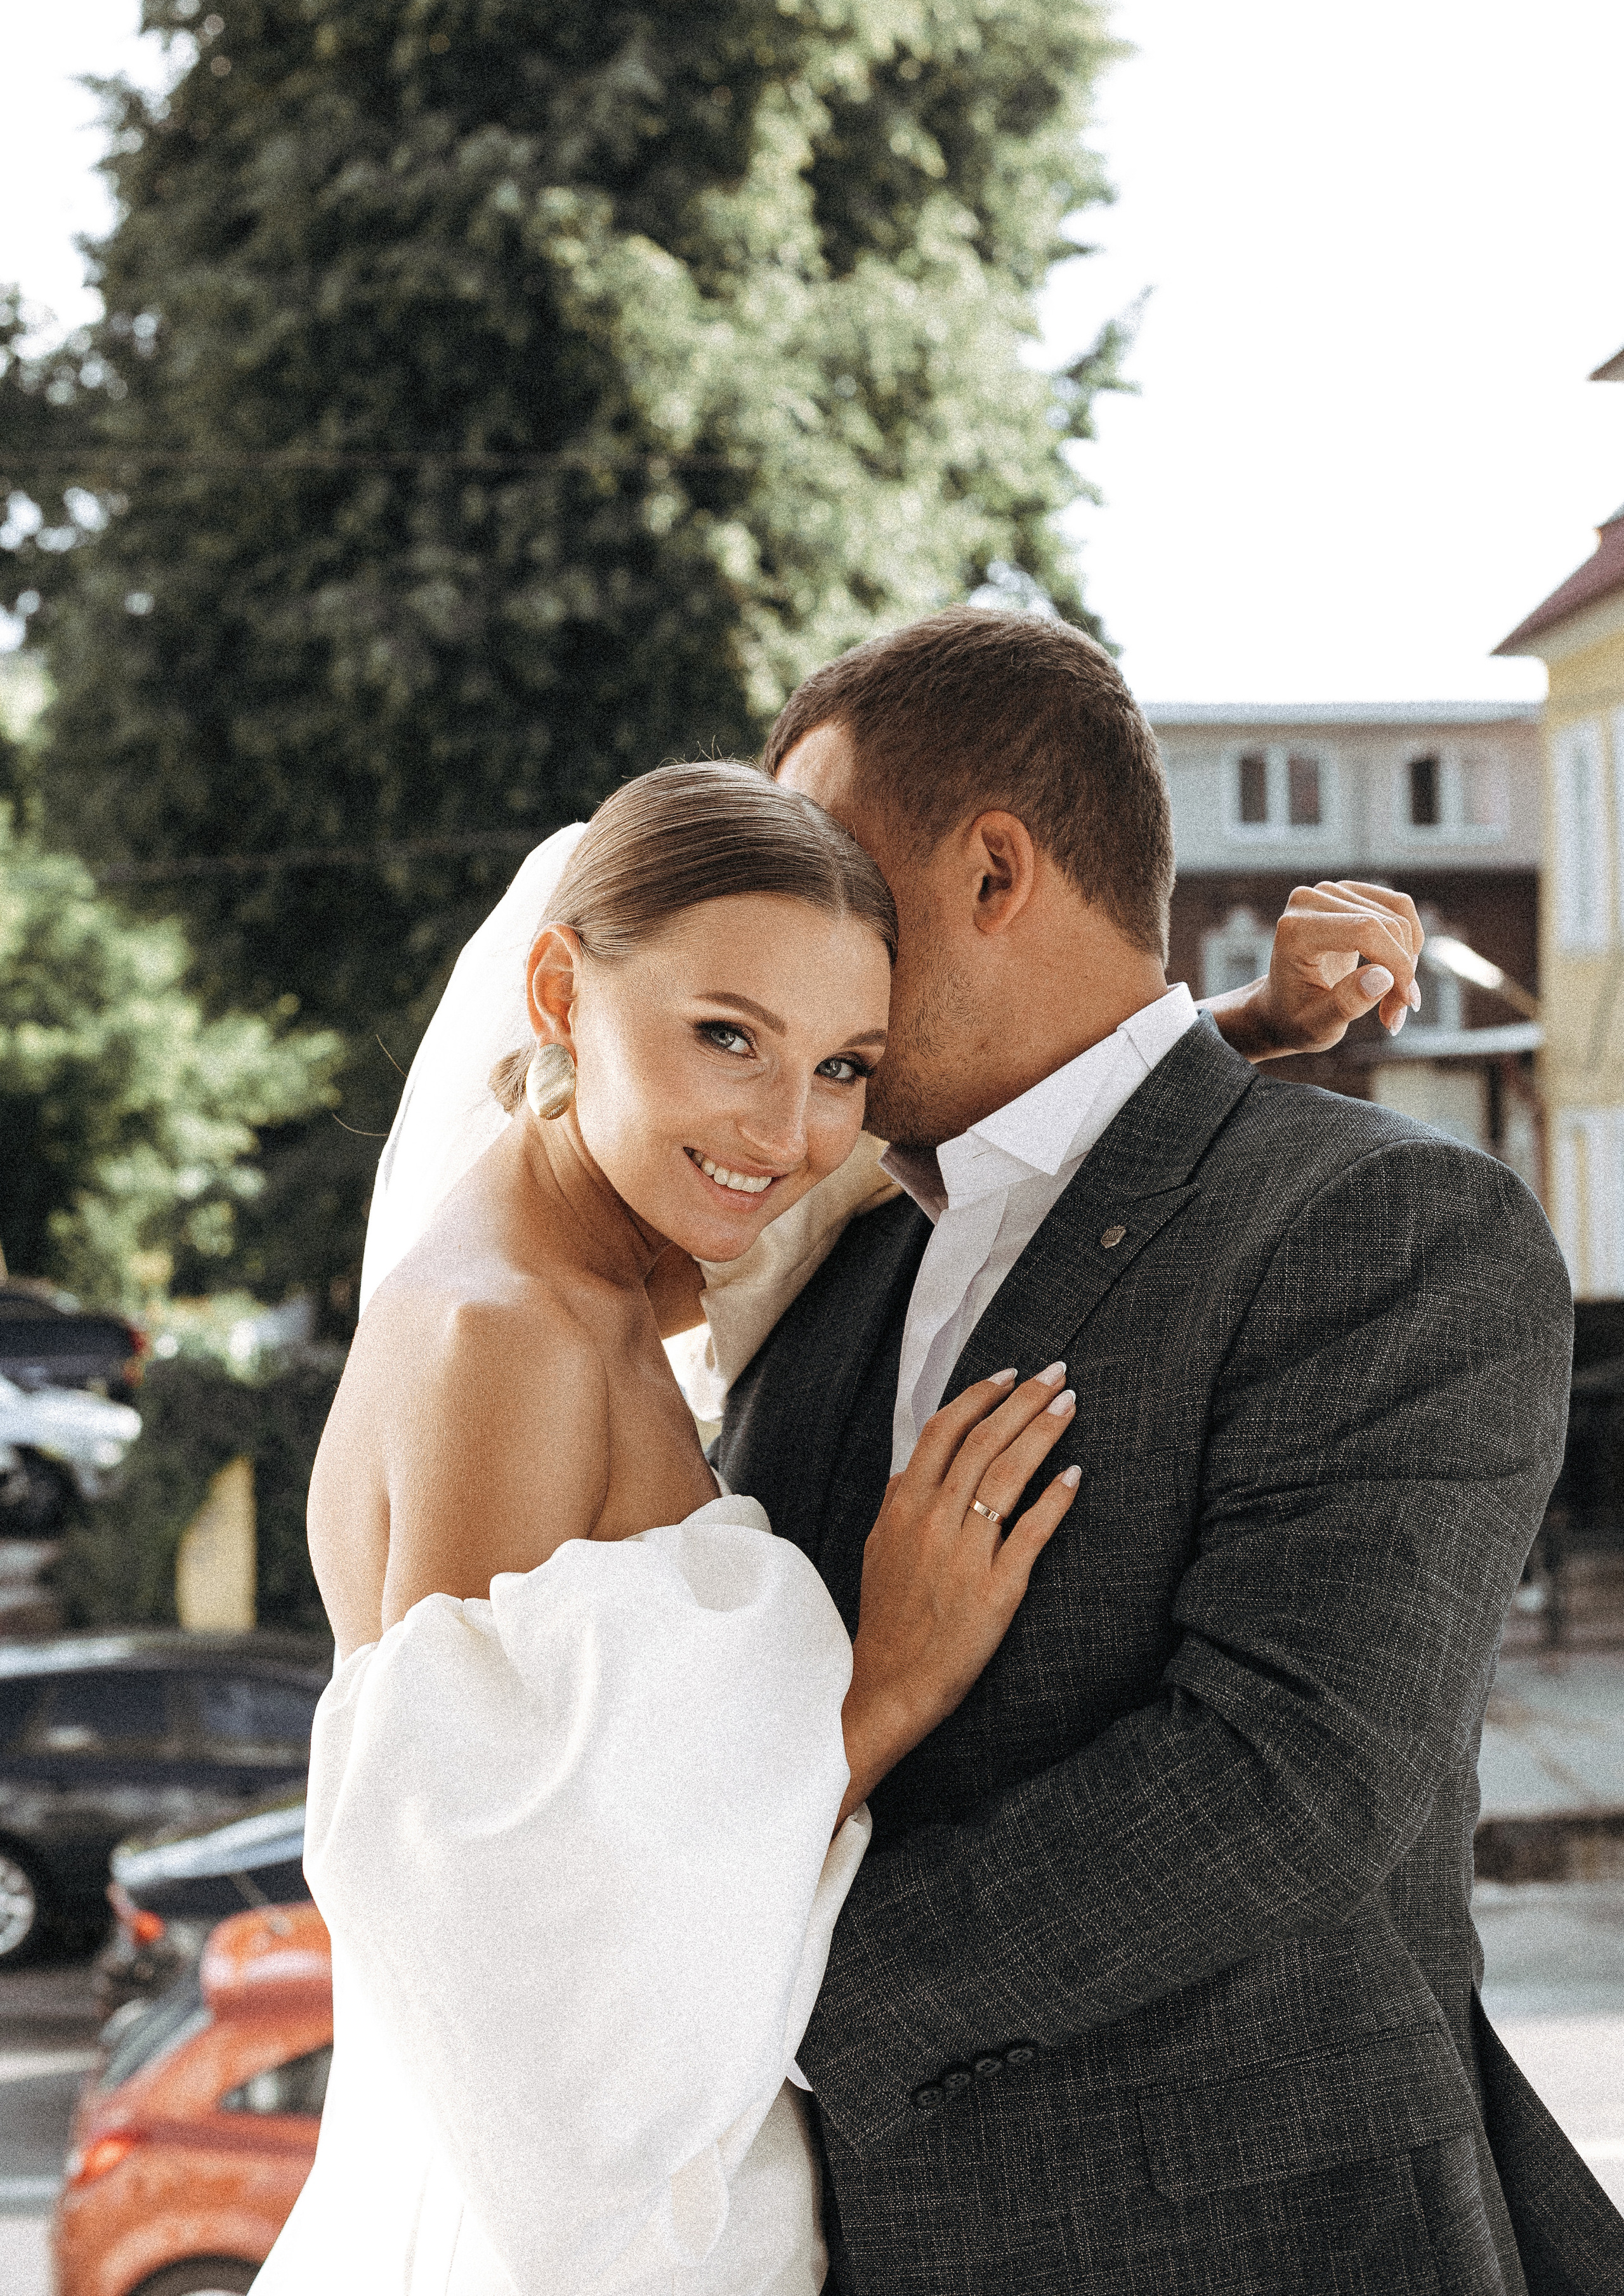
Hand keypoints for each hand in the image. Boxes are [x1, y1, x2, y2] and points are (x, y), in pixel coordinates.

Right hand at [838, 1366, 1079, 1822]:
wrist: (891, 1684)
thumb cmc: (888, 1619)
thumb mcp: (879, 1549)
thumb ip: (896, 1503)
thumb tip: (911, 1468)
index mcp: (903, 1507)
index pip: (943, 1431)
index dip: (979, 1396)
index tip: (1010, 1375)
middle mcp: (933, 1521)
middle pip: (982, 1442)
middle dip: (1023, 1401)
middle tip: (1056, 1374)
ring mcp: (965, 1554)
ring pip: (1008, 1475)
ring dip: (1042, 1432)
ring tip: (1069, 1405)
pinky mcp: (997, 1589)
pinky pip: (1032, 1533)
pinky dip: (1055, 1499)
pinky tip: (1075, 1474)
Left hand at [1205, 880, 1424, 1060]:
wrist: (1282, 1005)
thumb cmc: (1296, 1017)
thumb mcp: (1317, 1025)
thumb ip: (1346, 1003)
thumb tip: (1384, 977)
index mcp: (1295, 930)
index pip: (1365, 931)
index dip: (1396, 964)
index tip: (1406, 1002)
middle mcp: (1310, 900)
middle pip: (1386, 924)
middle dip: (1402, 971)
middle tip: (1394, 1013)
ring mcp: (1331, 891)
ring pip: (1399, 915)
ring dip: (1408, 960)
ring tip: (1393, 999)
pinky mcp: (1350, 891)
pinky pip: (1400, 907)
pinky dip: (1408, 943)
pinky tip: (1395, 972)